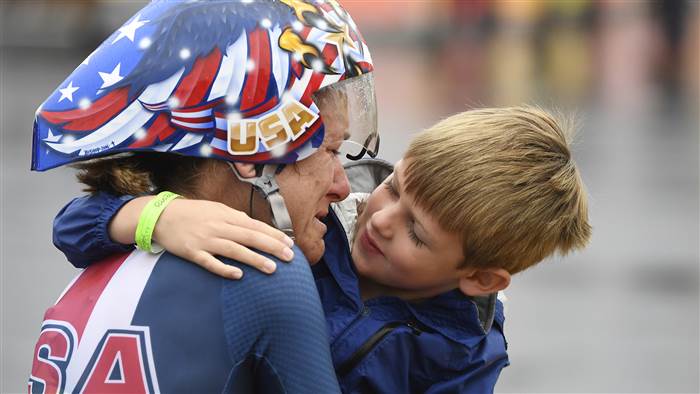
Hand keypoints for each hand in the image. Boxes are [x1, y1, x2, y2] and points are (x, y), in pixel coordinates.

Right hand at [109, 197, 294, 278]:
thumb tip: (253, 225)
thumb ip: (234, 217)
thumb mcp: (215, 208)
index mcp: (225, 215)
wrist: (160, 215)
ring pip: (234, 250)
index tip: (289, 243)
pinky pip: (210, 262)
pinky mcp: (192, 252)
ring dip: (254, 259)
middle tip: (289, 257)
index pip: (255, 225)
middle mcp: (218, 226)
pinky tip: (238, 275)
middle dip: (271, 247)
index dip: (273, 235)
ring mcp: (205, 240)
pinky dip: (224, 269)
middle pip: (249, 237)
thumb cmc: (191, 212)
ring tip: (272, 269)